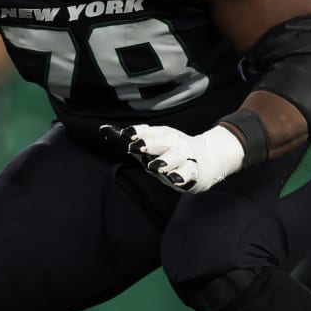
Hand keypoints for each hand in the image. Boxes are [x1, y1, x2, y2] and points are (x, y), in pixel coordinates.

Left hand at [101, 123, 244, 193]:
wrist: (207, 158)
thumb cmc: (172, 152)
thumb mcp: (153, 144)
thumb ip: (131, 140)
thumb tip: (103, 130)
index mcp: (162, 134)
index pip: (149, 131)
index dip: (138, 132)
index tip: (126, 134)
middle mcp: (173, 143)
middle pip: (161, 141)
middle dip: (149, 143)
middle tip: (137, 147)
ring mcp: (185, 156)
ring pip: (175, 157)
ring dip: (165, 161)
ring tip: (154, 167)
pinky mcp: (194, 171)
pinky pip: (188, 173)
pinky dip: (181, 176)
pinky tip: (174, 180)